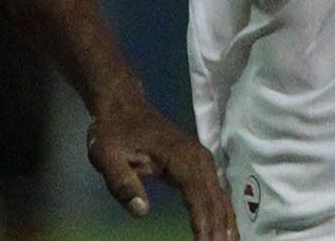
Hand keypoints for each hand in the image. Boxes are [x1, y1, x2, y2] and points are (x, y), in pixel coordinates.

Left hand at [87, 90, 236, 240]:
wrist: (123, 106)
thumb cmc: (114, 131)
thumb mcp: (106, 155)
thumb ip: (122, 183)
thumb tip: (141, 211)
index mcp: (180, 156)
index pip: (198, 196)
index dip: (203, 223)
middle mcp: (199, 158)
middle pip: (215, 201)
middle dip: (218, 231)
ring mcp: (203, 161)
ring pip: (221, 199)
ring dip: (227, 226)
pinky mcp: (200, 166)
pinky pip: (217, 194)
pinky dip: (224, 215)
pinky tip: (228, 233)